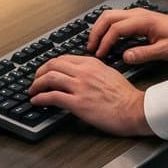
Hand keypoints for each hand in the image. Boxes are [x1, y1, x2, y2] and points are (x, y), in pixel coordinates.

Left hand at [28, 56, 151, 135]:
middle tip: (35, 79)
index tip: (46, 70)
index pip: (64, 58)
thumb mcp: (110, 74)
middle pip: (53, 65)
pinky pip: (52, 97)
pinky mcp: (78, 103)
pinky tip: (36, 101)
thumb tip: (83, 74)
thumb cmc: (126, 96)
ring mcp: (80, 87)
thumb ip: (94, 71)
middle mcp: (84, 72)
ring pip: (49, 78)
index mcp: (92, 64)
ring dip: (36, 84)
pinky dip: (40, 98)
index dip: (50, 64)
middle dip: (39, 72)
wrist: (135, 109)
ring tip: (32, 90)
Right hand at [83, 8, 167, 66]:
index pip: (116, 28)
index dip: (105, 41)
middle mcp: (137, 14)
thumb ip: (144, 54)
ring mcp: (136, 14)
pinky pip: (116, 19)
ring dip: (100, 28)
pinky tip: (106, 38)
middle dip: (96, 32)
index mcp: (142, 21)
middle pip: (108, 17)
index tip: (100, 53)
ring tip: (95, 43)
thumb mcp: (165, 51)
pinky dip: (107, 27)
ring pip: (110, 15)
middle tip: (91, 47)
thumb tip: (126, 57)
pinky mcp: (137, 18)